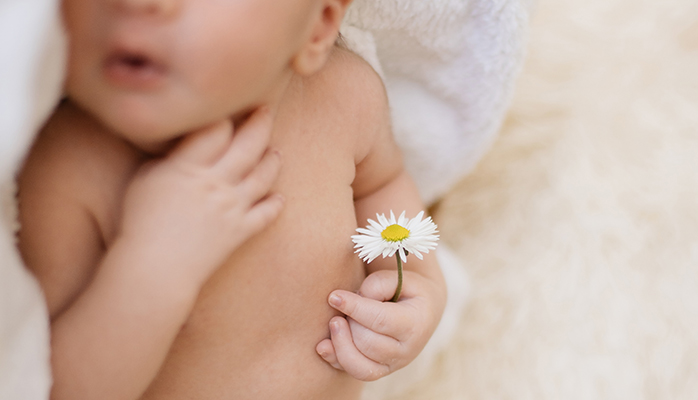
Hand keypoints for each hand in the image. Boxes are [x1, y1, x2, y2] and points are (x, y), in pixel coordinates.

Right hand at [117, 107, 283, 290]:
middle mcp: (217, 182)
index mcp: (190, 166)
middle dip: (260, 123)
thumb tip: (183, 147)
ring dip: (272, 161)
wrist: (155, 269)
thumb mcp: (145, 180)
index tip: (228, 108)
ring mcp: (233, 207)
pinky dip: (275, 205)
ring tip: (275, 152)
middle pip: (248, 145)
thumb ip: (169, 159)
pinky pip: (265, 214)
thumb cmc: (140, 223)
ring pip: (263, 176)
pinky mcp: (240, 231)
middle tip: (266, 110)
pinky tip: (279, 198)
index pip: (217, 129)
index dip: (224, 116)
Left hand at [316, 269, 443, 380]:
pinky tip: (324, 345)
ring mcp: (393, 365)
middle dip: (349, 323)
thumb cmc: (406, 290)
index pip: (380, 320)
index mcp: (414, 324)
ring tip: (334, 322)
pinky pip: (354, 373)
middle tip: (340, 305)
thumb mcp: (399, 279)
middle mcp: (406, 350)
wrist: (421, 313)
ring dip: (340, 343)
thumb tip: (352, 301)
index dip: (354, 308)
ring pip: (359, 365)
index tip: (334, 296)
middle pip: (368, 343)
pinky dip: (335, 360)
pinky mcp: (379, 372)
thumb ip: (377, 285)